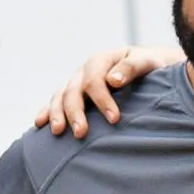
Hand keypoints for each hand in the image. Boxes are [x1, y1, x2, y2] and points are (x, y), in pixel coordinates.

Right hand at [31, 44, 175, 138]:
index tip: (114, 119)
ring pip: (59, 97)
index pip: (95, 80)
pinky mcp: (74, 95)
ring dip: (56, 114)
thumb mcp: (147, 62)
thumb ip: (131, 68)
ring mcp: (77, 83)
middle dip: (75, 112)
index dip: (102, 100)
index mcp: (102, 60)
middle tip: (81, 133)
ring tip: (58, 132)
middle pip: (73, 90)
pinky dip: (46, 112)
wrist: (150, 69)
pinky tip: (40, 124)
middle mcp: (85, 71)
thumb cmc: (153, 67)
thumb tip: (112, 80)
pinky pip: (56, 102)